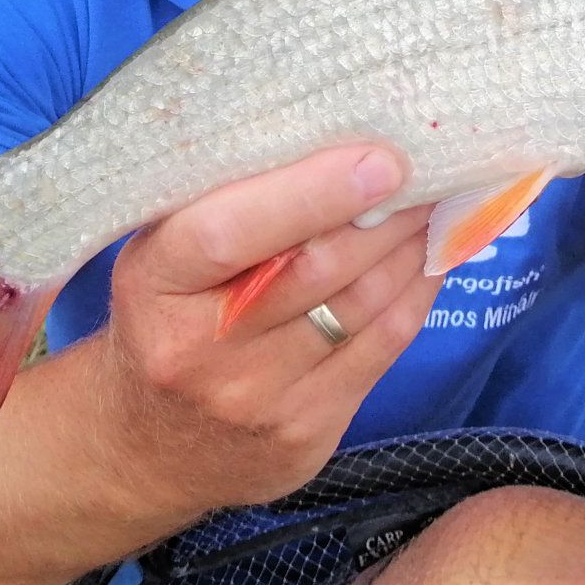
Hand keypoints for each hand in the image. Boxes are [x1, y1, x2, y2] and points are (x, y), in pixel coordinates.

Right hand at [92, 145, 439, 514]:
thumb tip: (330, 136)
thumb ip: (224, 204)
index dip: (311, 194)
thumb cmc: (167, 318)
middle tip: (428, 167)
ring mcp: (255, 398)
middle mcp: (199, 348)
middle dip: (385, 214)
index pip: (229, 232)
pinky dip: (416, 292)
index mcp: (155, 283)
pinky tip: (428, 257)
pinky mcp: (305, 430)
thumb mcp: (162, 257)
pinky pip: (383, 348)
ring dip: (410, 246)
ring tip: (434, 203)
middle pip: (314, 268)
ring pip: (361, 306)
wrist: (151, 449)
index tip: (379, 160)